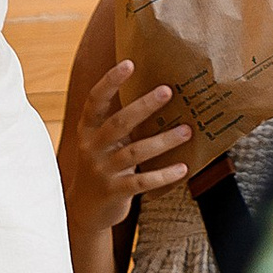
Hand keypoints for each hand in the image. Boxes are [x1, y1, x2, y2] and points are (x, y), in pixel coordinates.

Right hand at [67, 59, 191, 234]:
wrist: (86, 209)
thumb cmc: (102, 166)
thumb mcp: (102, 142)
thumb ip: (118, 122)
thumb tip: (153, 93)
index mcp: (87, 130)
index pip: (95, 100)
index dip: (110, 81)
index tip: (129, 63)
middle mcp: (92, 148)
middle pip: (118, 123)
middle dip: (143, 106)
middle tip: (167, 91)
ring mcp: (102, 171)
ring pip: (134, 152)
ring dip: (163, 140)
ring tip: (186, 130)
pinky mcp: (115, 191)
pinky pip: (142, 181)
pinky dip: (164, 174)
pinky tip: (182, 167)